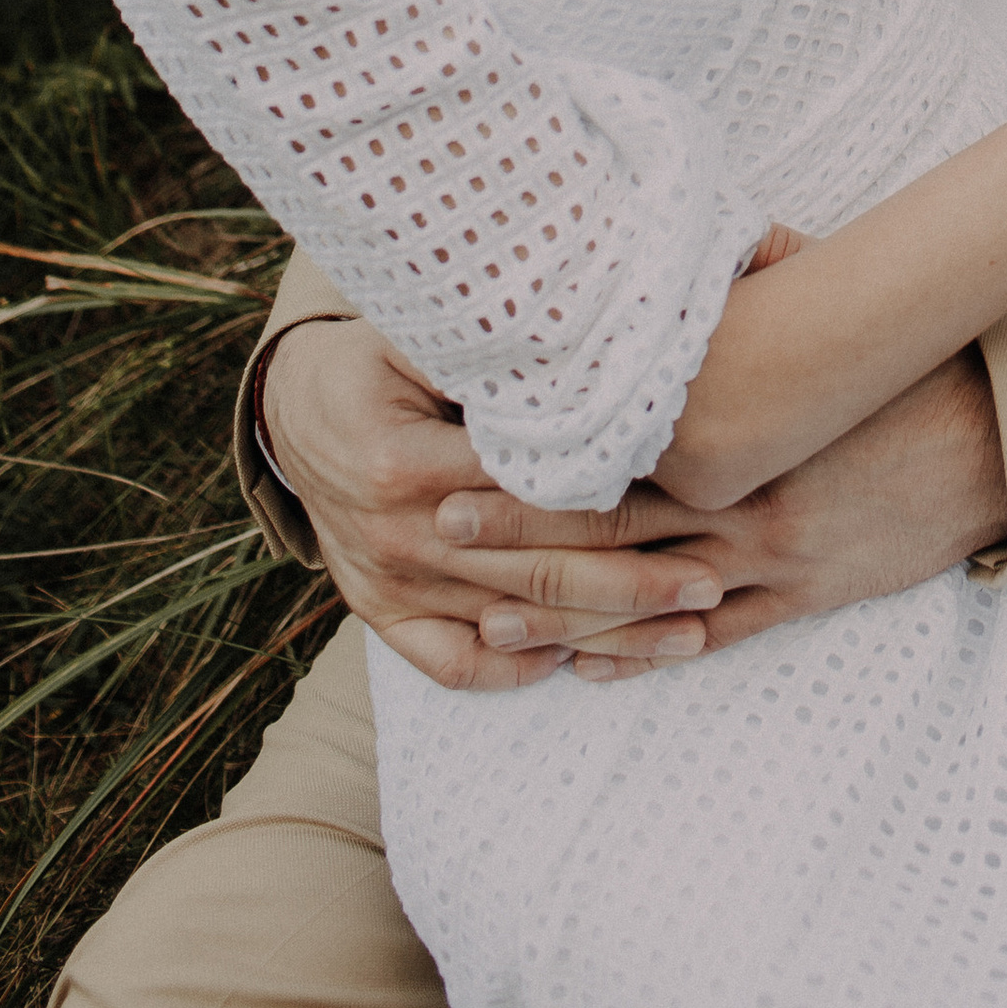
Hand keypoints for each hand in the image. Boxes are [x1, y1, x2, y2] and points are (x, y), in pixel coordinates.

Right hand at [259, 316, 732, 693]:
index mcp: (409, 463)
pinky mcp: (379, 614)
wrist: (291, 408)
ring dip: (602, 635)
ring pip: (511, 628)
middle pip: (536, 573)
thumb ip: (497, 353)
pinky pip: (449, 662)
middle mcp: (399, 535)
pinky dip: (513, 671)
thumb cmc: (378, 358)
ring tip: (684, 634)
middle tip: (715, 580)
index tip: (690, 503)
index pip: (533, 495)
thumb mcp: (422, 338)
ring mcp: (388, 584)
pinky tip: (579, 664)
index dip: (615, 502)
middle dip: (633, 583)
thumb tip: (593, 336)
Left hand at [429, 352, 1006, 679]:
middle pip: (608, 518)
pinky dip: (643, 653)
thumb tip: (688, 249)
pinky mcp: (799, 594)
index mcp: (738, 422)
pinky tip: (586, 667)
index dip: (540, 441)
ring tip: (487, 615)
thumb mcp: (821, 321)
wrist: (990, 440)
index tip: (465, 436)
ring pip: (644, 592)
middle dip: (520, 525)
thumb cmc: (897, 373)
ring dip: (562, 607)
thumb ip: (748, 301)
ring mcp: (767, 552)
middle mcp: (740, 492)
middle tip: (438, 523)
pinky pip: (707, 636)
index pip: (616, 436)